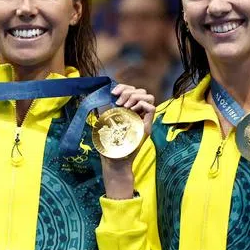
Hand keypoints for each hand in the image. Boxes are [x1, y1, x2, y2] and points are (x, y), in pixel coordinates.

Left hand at [98, 84, 154, 198]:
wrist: (114, 162)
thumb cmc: (108, 146)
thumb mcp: (103, 124)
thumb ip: (104, 112)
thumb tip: (97, 98)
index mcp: (127, 110)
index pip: (132, 91)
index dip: (124, 87)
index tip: (113, 93)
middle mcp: (137, 113)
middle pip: (141, 91)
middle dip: (128, 91)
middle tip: (119, 103)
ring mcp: (143, 120)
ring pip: (148, 97)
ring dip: (135, 97)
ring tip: (125, 106)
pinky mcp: (146, 127)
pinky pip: (152, 108)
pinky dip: (142, 105)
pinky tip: (131, 111)